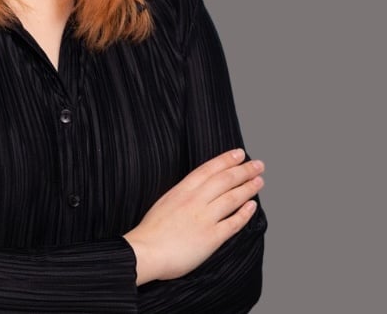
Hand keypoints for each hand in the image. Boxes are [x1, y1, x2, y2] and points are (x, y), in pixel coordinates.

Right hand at [124, 148, 263, 285]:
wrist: (146, 252)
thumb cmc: (150, 231)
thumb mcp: (164, 202)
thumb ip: (181, 196)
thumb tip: (195, 192)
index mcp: (181, 191)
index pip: (208, 169)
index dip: (226, 160)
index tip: (239, 154)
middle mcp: (195, 200)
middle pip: (224, 180)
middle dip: (243, 170)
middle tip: (258, 165)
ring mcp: (204, 218)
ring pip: (232, 198)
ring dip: (248, 188)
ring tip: (259, 181)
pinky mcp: (211, 237)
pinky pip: (233, 223)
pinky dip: (245, 213)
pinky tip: (252, 206)